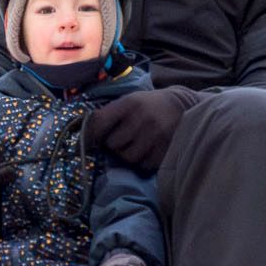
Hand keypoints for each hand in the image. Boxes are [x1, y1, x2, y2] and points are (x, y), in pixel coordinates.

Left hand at [84, 88, 200, 169]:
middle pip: (113, 144)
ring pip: (127, 157)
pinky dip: (142, 162)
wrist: (181, 105)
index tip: (91, 139)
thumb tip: (84, 133)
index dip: (91, 134)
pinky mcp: (165, 149)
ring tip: (133, 146)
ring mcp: (155, 135)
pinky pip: (143, 165)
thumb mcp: (129, 101)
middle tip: (120, 140)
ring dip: (127, 155)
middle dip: (113, 145)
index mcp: (129, 103)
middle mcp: (141, 118)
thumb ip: (109, 114)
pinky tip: (146, 151)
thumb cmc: (147, 105)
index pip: (100, 122)